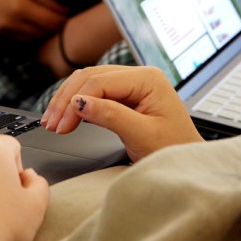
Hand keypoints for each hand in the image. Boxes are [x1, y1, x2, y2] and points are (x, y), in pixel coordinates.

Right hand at [0, 0, 67, 40]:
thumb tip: (64, 9)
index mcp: (20, 6)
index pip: (52, 22)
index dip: (64, 19)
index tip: (69, 13)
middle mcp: (10, 23)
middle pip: (43, 34)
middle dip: (54, 28)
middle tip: (59, 18)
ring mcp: (0, 31)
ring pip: (30, 40)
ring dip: (39, 33)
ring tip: (43, 22)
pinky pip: (15, 39)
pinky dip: (24, 34)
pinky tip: (25, 23)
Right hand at [40, 65, 202, 161]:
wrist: (188, 164)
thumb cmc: (175, 150)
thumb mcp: (142, 135)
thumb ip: (111, 115)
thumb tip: (79, 102)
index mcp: (148, 79)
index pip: (100, 82)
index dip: (76, 101)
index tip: (61, 124)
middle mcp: (139, 76)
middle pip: (90, 77)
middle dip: (67, 100)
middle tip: (52, 124)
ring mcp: (132, 84)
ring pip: (88, 82)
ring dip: (68, 101)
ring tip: (53, 121)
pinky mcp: (125, 95)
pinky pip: (95, 92)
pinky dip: (78, 104)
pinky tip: (67, 116)